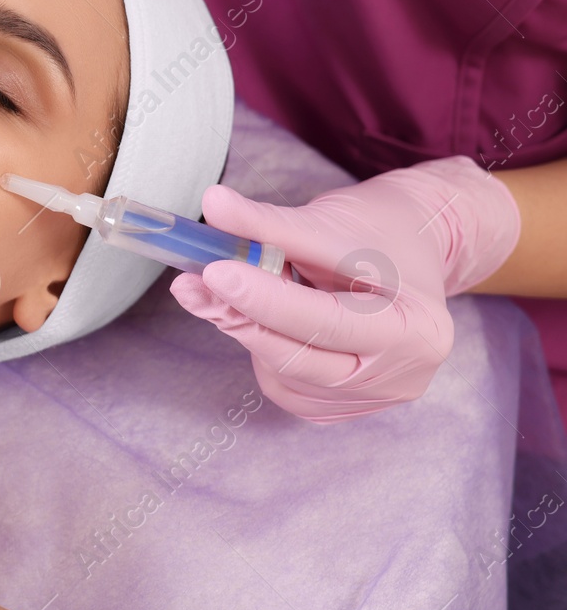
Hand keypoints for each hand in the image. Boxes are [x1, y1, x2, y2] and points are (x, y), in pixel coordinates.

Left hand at [168, 156, 521, 422]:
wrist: (412, 250)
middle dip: (241, 318)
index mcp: (416, 331)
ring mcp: (371, 399)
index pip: (326, 323)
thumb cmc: (377, 231)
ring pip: (282, 375)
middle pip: (300, 359)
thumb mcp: (329, 220)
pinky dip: (261, 348)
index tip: (215, 271)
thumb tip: (212, 204)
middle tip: (192, 282)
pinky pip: (282, 384)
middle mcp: (400, 377)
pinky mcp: (340, 405)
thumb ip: (268, 223)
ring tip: (243, 286)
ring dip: (248, 330)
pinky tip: (265, 317)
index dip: (266, 299)